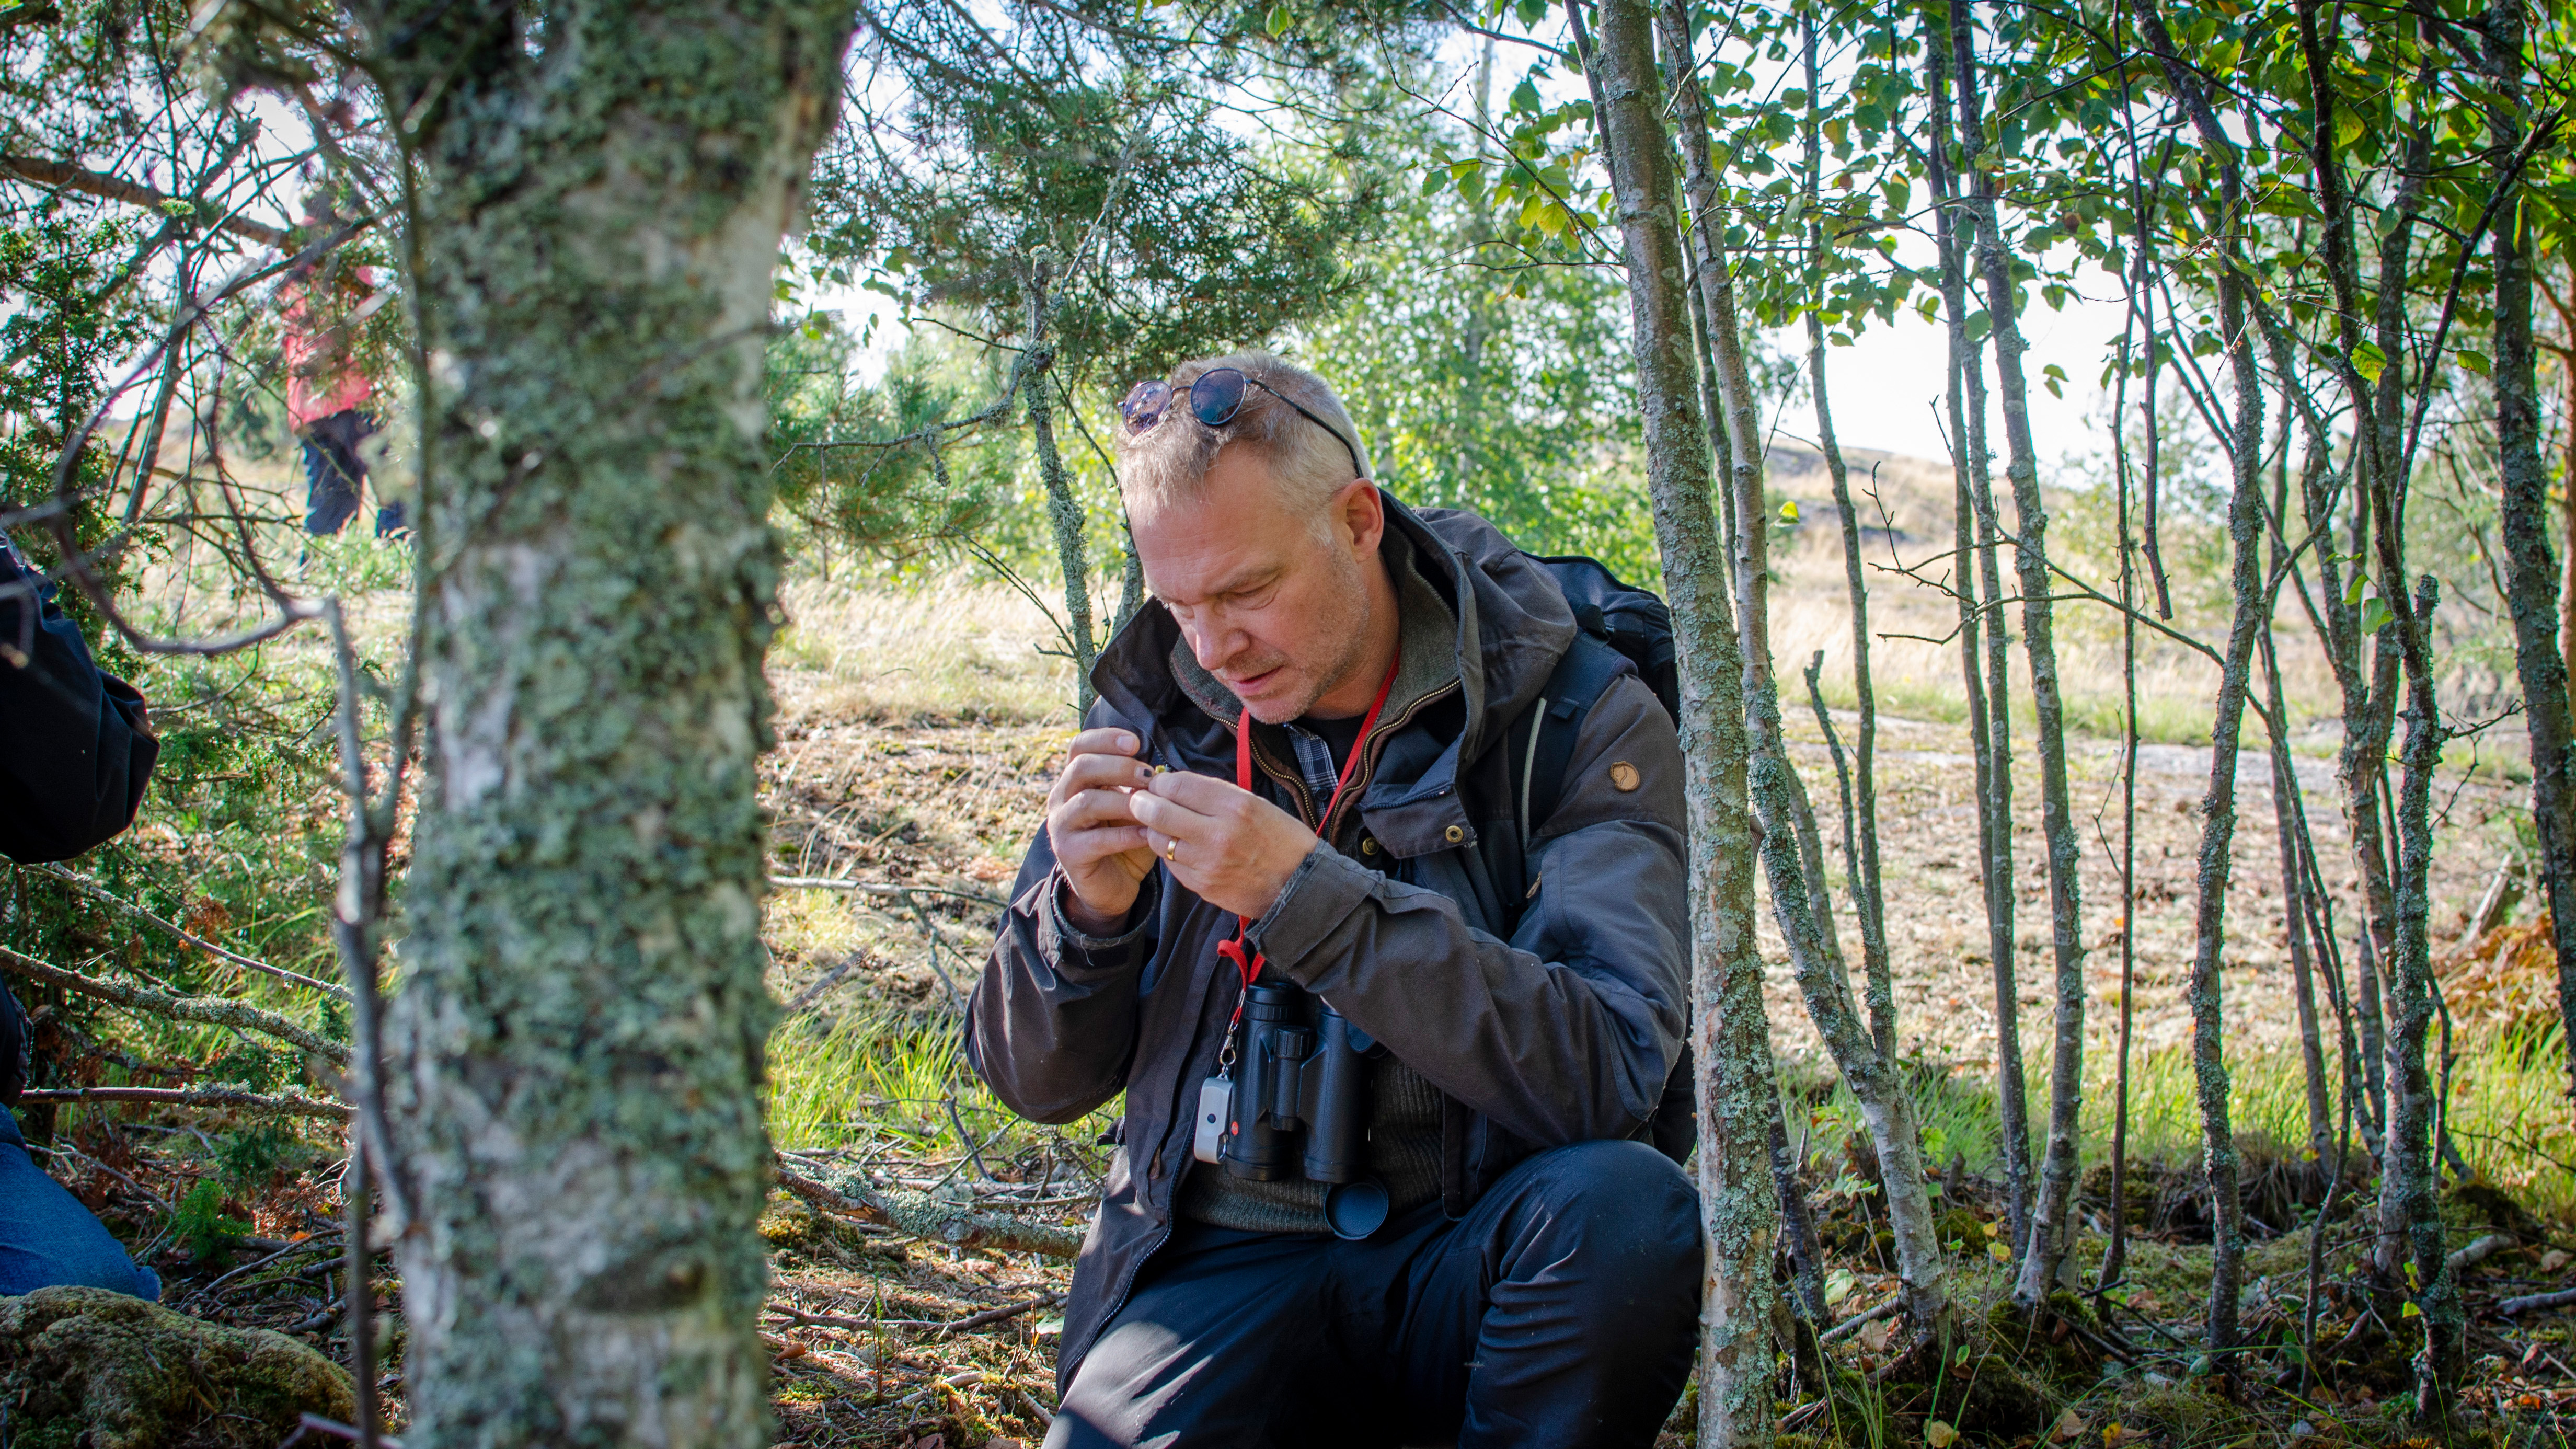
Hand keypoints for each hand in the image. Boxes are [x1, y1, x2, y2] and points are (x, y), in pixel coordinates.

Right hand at [1044, 728, 1156, 932]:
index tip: (1136, 743)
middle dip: (1118, 767)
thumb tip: (1162, 767)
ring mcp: (1061, 826)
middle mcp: (1061, 798)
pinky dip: (1126, 834)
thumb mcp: (1131, 804)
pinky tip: (1148, 833)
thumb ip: (1138, 785)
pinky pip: (1098, 840)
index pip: (1079, 746)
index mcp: (1074, 779)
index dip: (1105, 738)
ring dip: (1124, 801)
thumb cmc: (1124, 836)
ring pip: (1087, 802)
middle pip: (1081, 767)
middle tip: (1148, 776)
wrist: (1112, 883)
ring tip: (1151, 806)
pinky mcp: (1069, 853)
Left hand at [1128, 771, 1320, 920]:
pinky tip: (1180, 847)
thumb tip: (1173, 783)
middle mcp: (1218, 834)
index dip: (1160, 782)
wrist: (1299, 886)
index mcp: (1235, 806)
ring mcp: (1208, 864)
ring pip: (1157, 840)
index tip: (1159, 783)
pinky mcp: (1202, 886)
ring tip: (1163, 825)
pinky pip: (1170, 864)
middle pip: (1157, 811)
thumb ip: (1213, 793)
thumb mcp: (1255, 804)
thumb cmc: (1279, 839)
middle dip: (1142, 802)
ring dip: (1154, 830)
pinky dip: (1170, 853)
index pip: (1177, 785)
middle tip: (1141, 800)